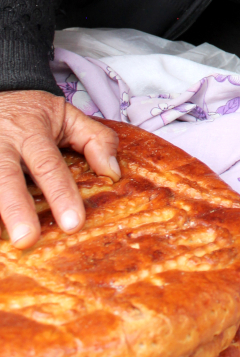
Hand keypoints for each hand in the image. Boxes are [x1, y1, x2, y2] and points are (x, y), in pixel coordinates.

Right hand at [0, 90, 119, 248]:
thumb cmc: (33, 113)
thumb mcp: (67, 115)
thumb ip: (94, 139)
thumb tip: (113, 172)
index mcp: (32, 132)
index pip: (49, 165)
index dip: (61, 194)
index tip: (73, 223)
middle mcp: (3, 145)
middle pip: (6, 178)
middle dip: (16, 209)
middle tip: (27, 239)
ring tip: (4, 243)